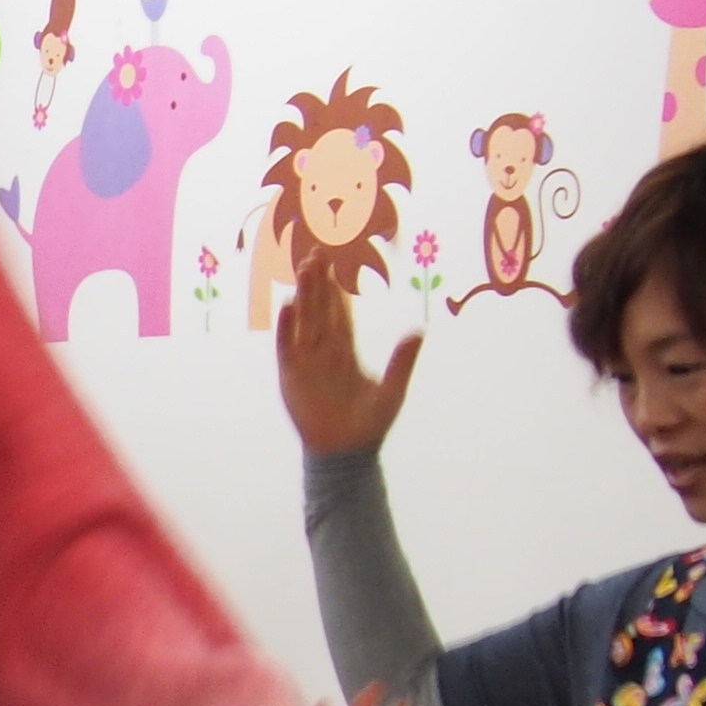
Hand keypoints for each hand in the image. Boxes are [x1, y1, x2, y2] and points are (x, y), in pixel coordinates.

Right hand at [273, 275, 421, 460]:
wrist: (346, 453)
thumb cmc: (370, 424)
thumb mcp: (393, 391)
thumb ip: (403, 361)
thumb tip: (418, 331)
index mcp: (346, 352)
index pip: (341, 313)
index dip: (338, 288)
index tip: (336, 262)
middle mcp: (324, 352)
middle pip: (320, 310)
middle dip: (318, 282)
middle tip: (315, 252)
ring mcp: (306, 363)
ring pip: (304, 321)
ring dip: (303, 295)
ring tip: (303, 269)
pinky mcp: (291, 377)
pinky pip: (287, 347)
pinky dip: (287, 327)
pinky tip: (288, 305)